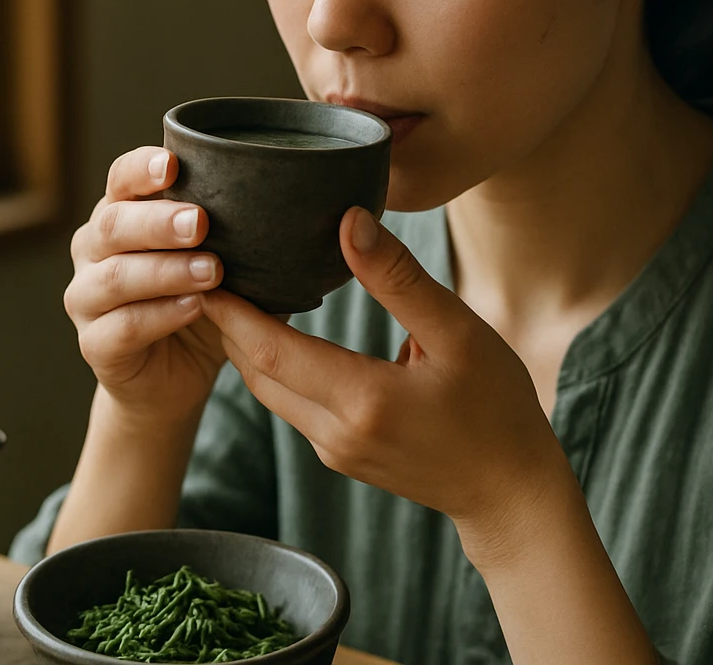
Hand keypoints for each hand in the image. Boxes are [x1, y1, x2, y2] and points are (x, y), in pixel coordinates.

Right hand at [64, 146, 227, 418]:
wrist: (173, 378)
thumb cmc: (201, 302)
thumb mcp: (224, 261)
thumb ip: (242, 233)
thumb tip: (298, 207)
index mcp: (121, 214)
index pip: (120, 179)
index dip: (141, 169)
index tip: (173, 165)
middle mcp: (93, 250)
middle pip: (113, 224)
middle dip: (158, 222)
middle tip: (201, 223)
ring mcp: (86, 298)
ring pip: (115, 276)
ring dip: (166, 270)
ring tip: (211, 271)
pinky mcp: (95, 344)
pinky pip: (122, 327)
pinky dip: (161, 315)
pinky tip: (193, 307)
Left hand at [198, 207, 569, 551]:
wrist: (509, 491)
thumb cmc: (495, 407)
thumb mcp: (458, 332)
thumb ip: (398, 278)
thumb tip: (348, 221)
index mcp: (361, 400)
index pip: (270, 349)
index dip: (230, 308)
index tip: (204, 266)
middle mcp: (335, 432)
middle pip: (256, 370)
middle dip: (227, 320)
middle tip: (209, 265)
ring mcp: (334, 450)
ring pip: (269, 389)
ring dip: (248, 344)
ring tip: (238, 288)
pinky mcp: (341, 455)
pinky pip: (291, 403)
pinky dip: (276, 365)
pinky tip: (281, 329)